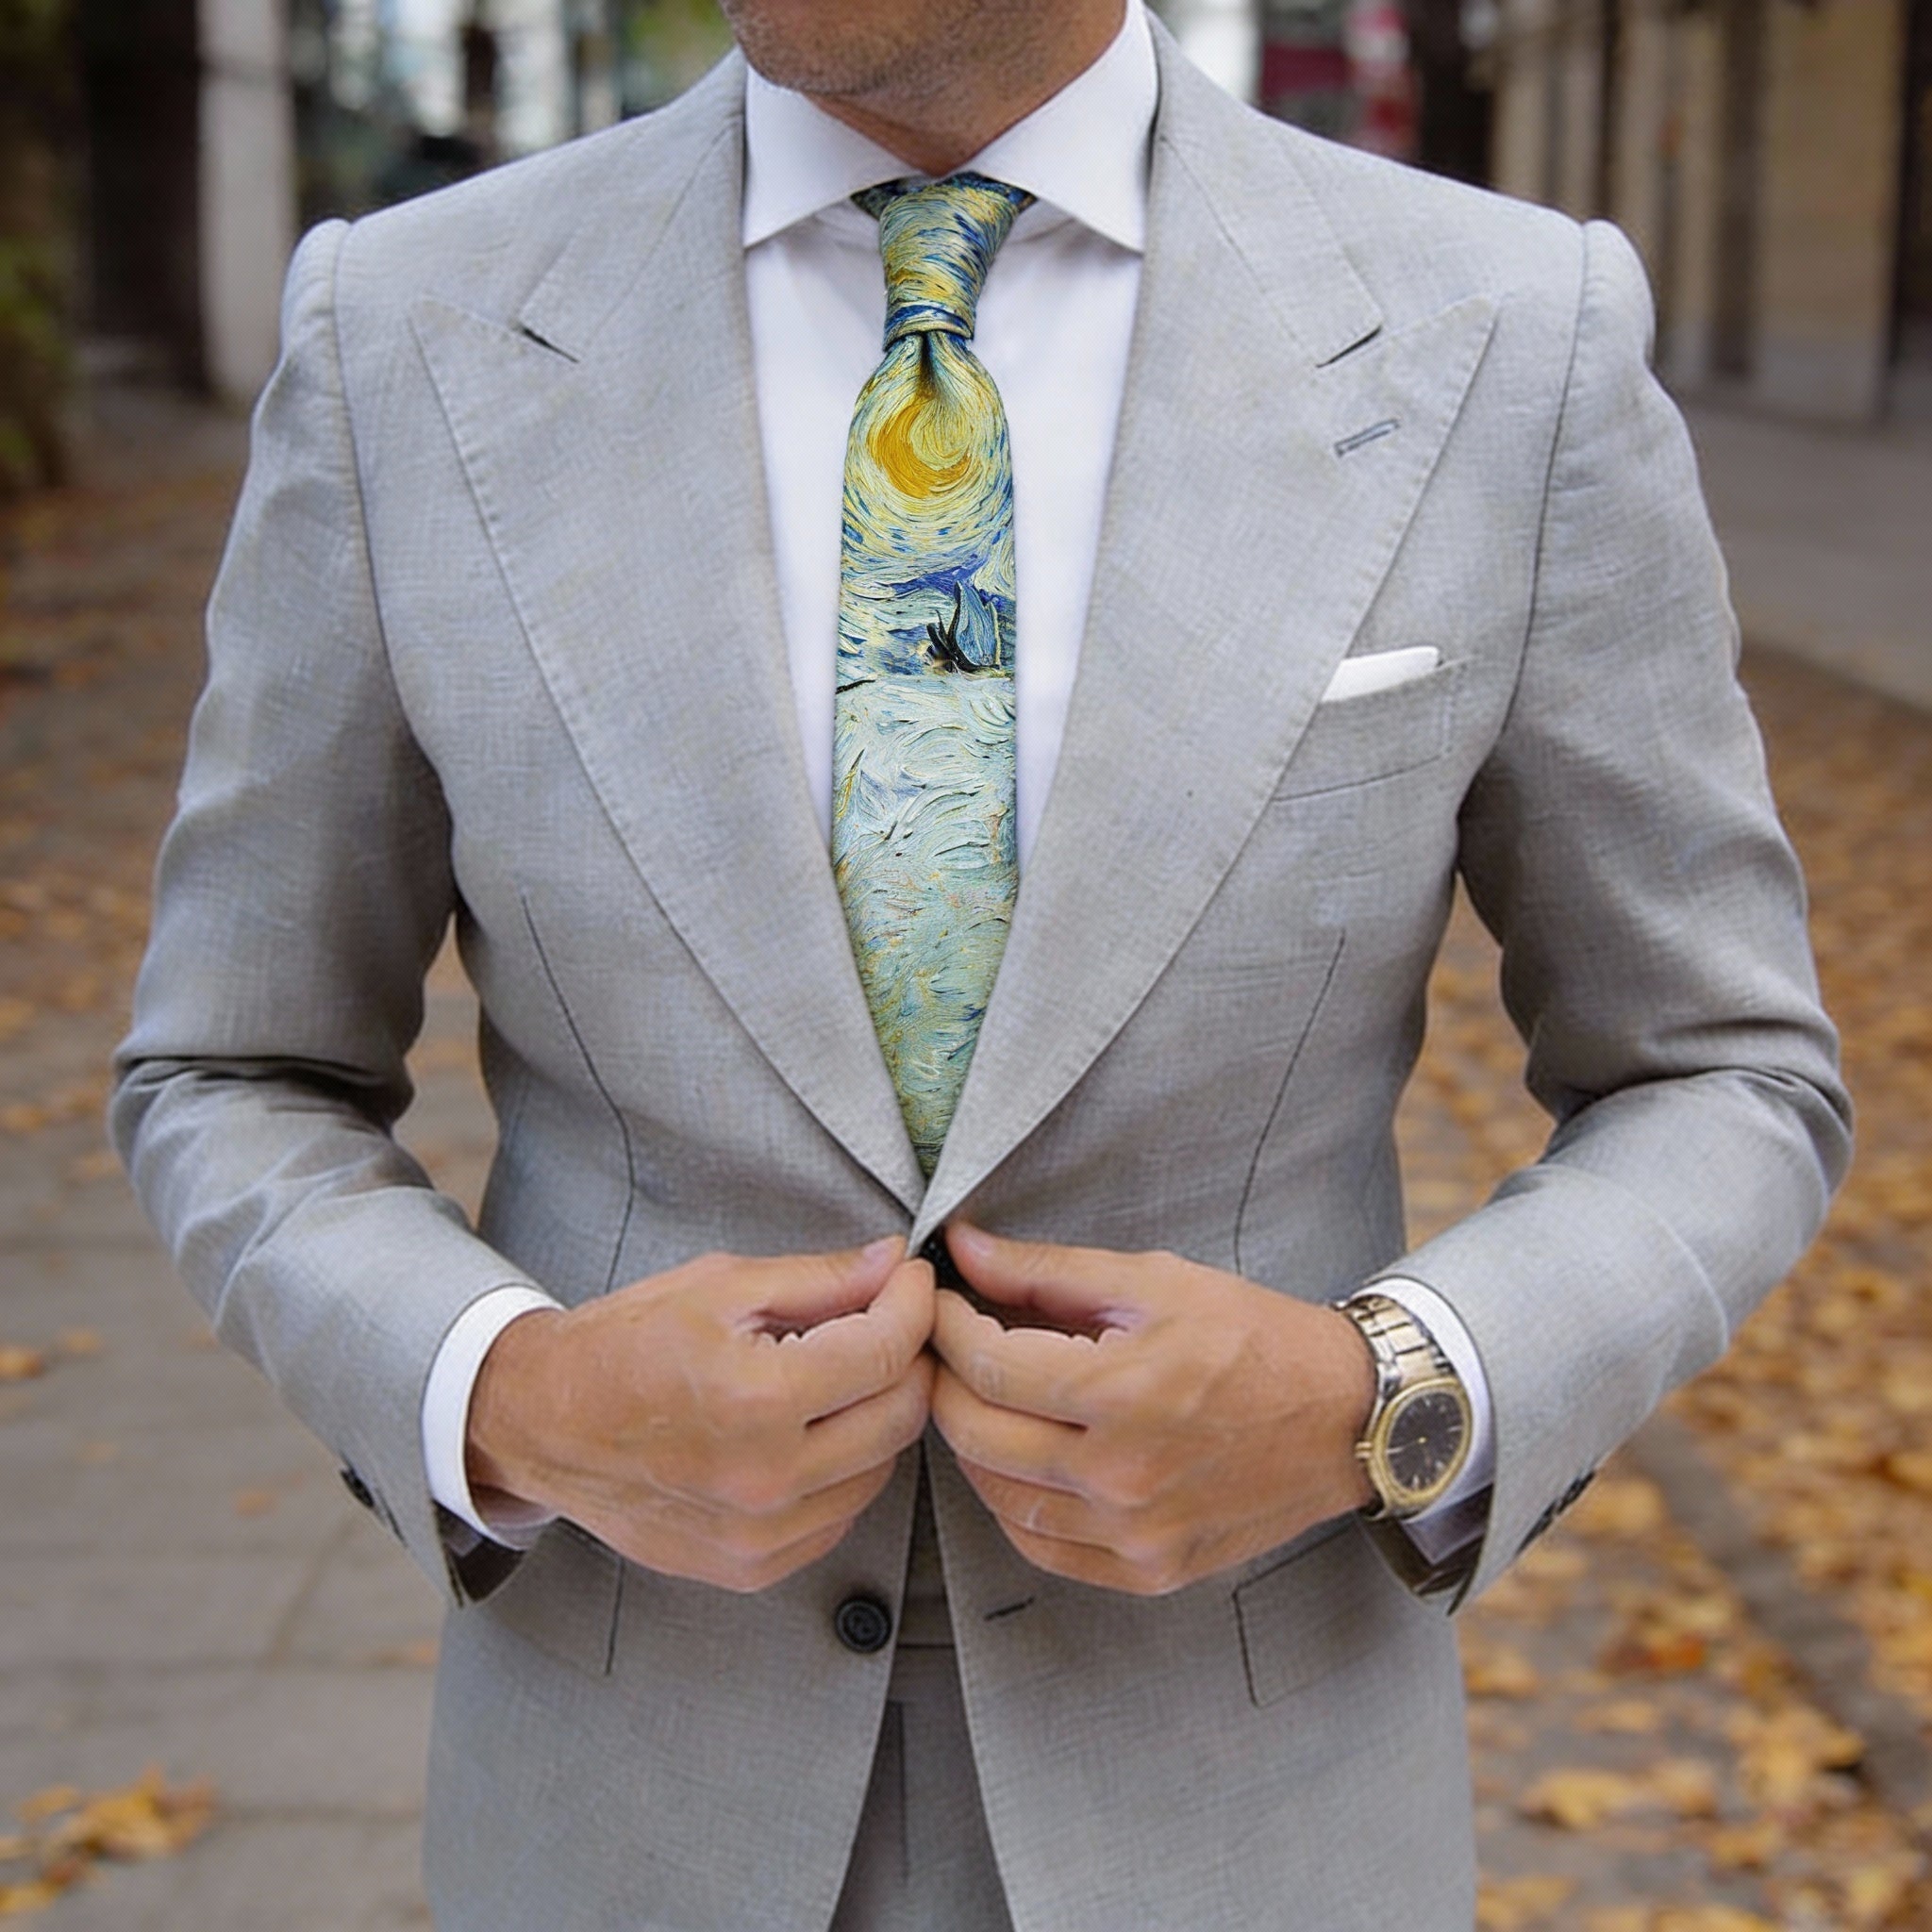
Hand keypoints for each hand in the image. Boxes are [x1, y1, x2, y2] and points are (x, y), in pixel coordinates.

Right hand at [466, 1238, 934, 1591]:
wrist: (543, 1422)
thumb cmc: (624, 1344)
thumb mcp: (720, 1286)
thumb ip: (820, 1279)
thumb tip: (893, 1263)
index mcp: (756, 1398)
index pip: (886, 1352)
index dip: (913, 1305)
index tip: (910, 1280)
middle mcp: (765, 1479)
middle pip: (899, 1416)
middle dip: (908, 1358)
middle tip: (887, 1321)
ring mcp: (759, 1535)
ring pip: (879, 1470)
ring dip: (878, 1415)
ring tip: (840, 1374)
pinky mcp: (751, 1567)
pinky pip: (839, 1515)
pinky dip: (844, 1469)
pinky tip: (810, 1430)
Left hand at [929, 1224, 1376, 1595]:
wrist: (1346, 1418)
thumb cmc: (1254, 1337)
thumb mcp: (1154, 1280)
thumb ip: (1046, 1271)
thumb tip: (962, 1248)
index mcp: (1121, 1392)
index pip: (985, 1365)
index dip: (945, 1327)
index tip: (938, 1302)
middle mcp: (1121, 1475)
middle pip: (977, 1434)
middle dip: (944, 1382)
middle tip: (946, 1347)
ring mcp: (1134, 1534)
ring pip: (999, 1497)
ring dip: (974, 1443)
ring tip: (983, 1397)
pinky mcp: (1149, 1570)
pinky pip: (1043, 1547)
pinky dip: (1014, 1503)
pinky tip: (1022, 1460)